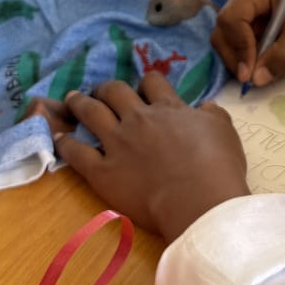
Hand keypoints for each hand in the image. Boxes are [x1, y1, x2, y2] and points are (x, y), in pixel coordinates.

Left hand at [34, 74, 249, 241]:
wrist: (199, 202)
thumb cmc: (218, 168)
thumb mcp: (225, 131)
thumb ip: (212, 115)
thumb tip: (204, 106)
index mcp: (168, 109)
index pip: (152, 82)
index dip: (146, 82)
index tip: (143, 89)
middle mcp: (138, 119)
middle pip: (115, 91)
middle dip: (106, 88)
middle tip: (101, 92)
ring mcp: (117, 144)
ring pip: (91, 113)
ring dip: (79, 103)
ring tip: (71, 100)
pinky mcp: (103, 171)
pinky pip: (77, 152)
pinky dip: (65, 143)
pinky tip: (59, 138)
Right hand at [211, 0, 284, 87]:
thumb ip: (281, 57)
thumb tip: (256, 80)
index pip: (231, 20)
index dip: (238, 48)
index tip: (251, 74)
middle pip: (223, 33)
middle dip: (239, 59)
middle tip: (261, 77)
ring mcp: (242, 9)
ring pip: (229, 43)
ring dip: (251, 60)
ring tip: (282, 60)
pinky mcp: (247, 23)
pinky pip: (241, 46)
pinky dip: (257, 58)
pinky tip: (280, 55)